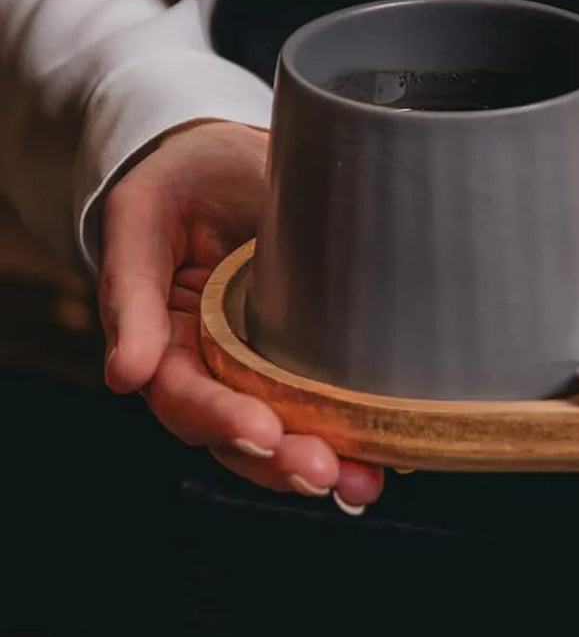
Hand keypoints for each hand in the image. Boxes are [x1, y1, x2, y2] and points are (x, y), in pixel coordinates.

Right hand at [99, 120, 385, 513]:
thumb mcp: (144, 212)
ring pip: (287, 435)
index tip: (263, 433)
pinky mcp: (315, 356)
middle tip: (324, 473)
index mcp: (167, 340)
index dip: (221, 419)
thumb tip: (126, 377)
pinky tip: (394, 458)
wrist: (242, 152)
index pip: (186, 397)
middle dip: (280, 460)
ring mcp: (266, 365)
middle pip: (239, 434)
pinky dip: (359, 437)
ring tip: (363, 484)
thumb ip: (130, 289)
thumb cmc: (184, 177)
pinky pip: (331, 408)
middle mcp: (216, 365)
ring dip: (324, 467)